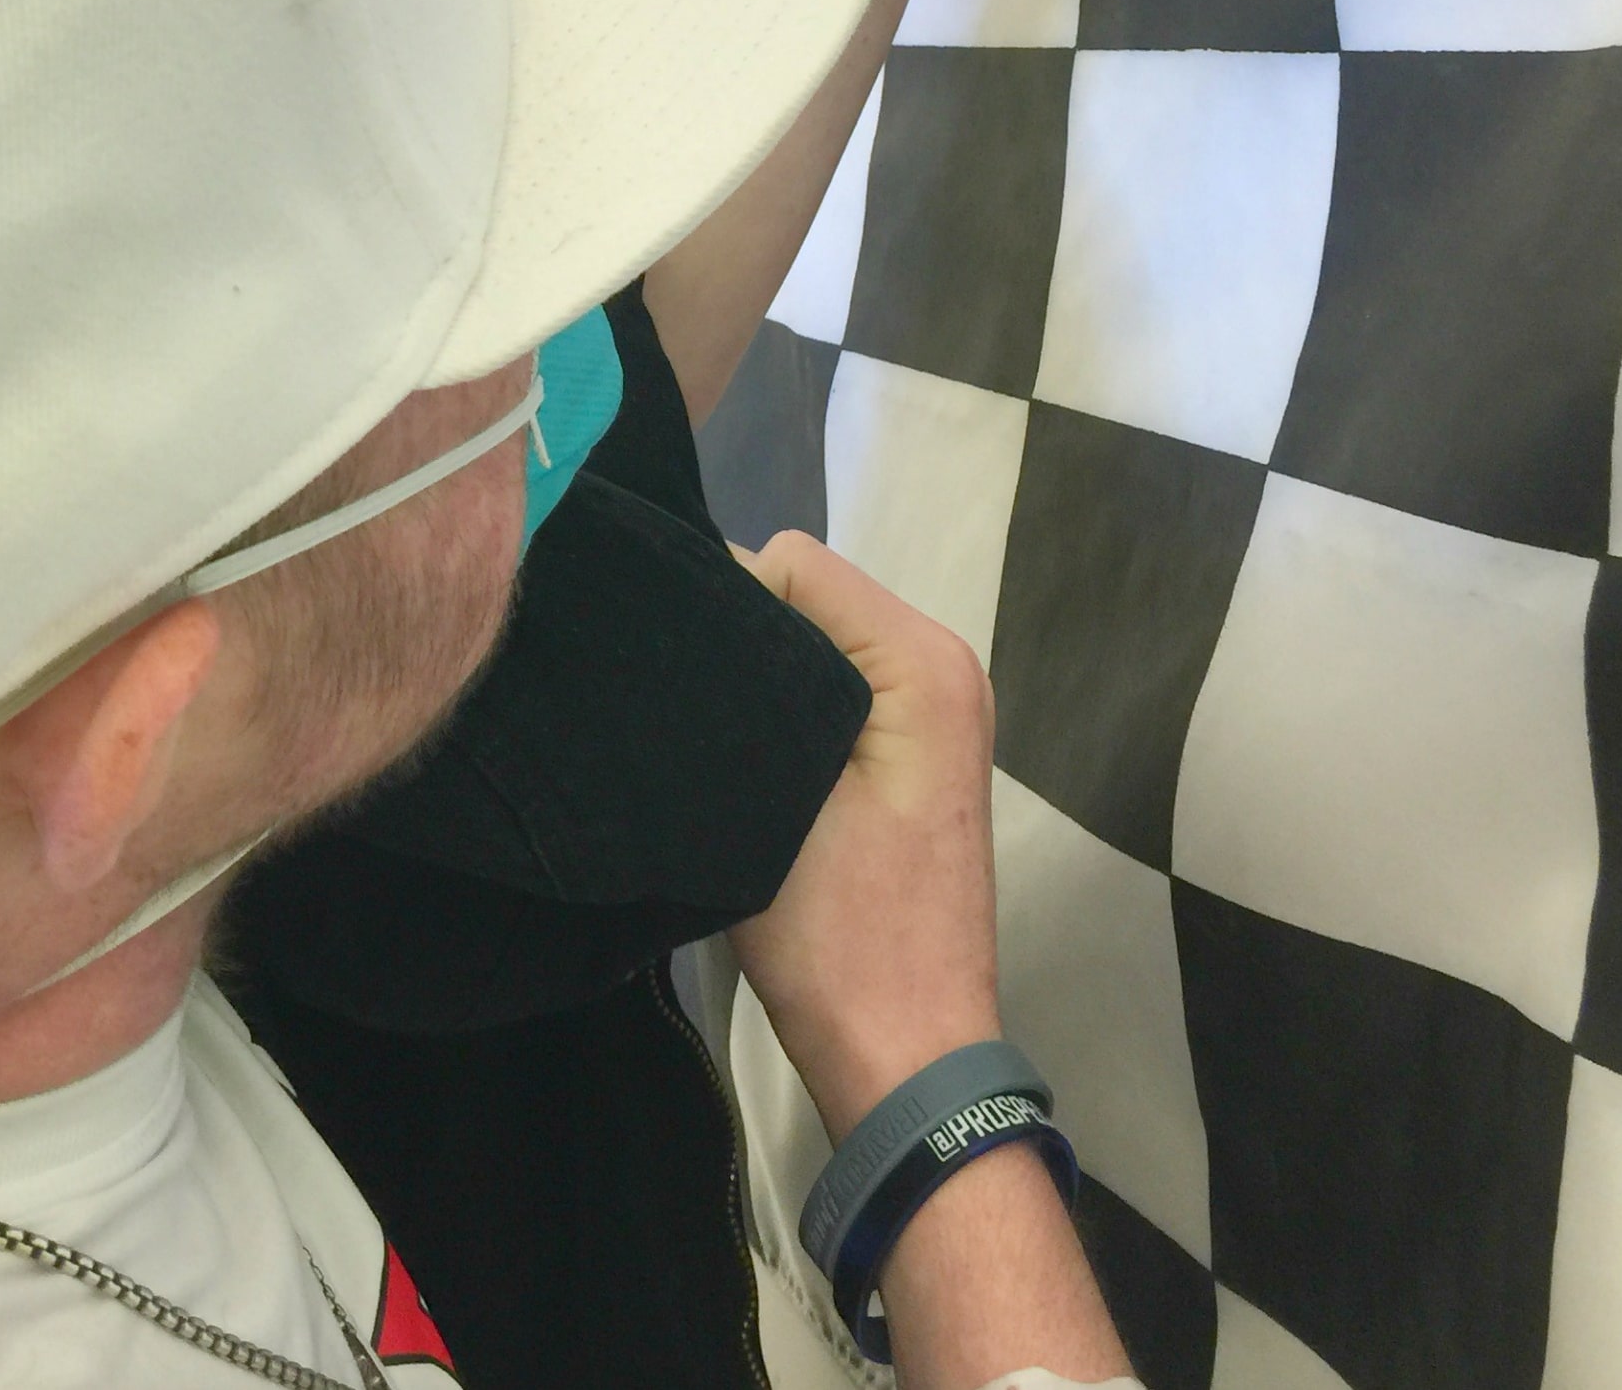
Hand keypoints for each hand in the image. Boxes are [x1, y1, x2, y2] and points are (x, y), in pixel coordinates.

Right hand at [728, 532, 1001, 1141]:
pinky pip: (834, 684)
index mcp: (923, 662)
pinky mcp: (915, 749)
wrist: (903, 1057)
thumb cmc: (838, 933)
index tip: (677, 678)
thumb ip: (737, 686)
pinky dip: (789, 707)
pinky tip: (752, 762)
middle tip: (680, 706)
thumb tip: (681, 613)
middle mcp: (944, 665)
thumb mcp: (768, 797)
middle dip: (742, 638)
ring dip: (760, 678)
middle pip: (807, 595)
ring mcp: (938, 709)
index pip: (792, 563)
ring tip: (710, 739)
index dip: (723, 607)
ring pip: (815, 641)